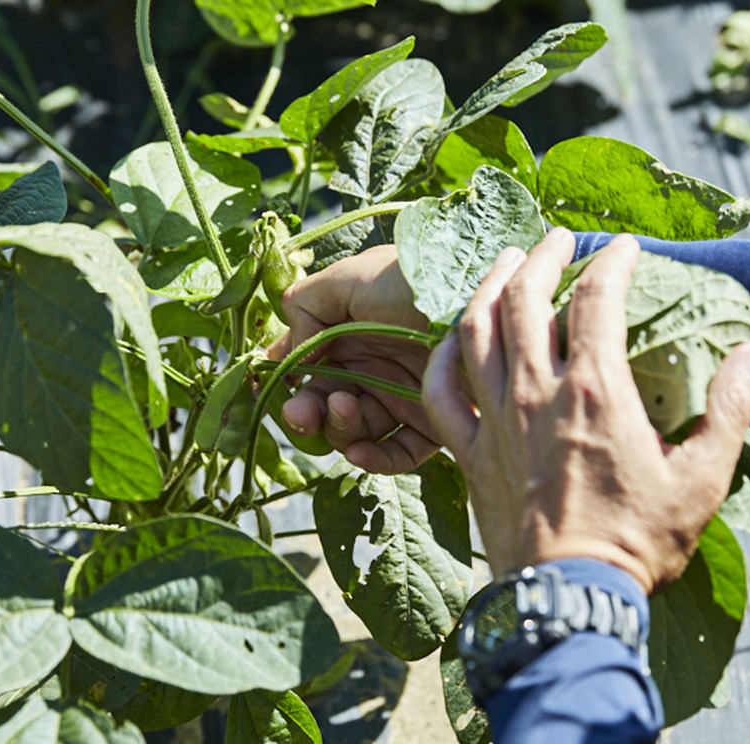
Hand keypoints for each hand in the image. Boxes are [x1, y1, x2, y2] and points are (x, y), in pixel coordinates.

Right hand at [267, 245, 439, 474]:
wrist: (482, 299)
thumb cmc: (416, 281)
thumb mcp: (352, 278)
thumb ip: (305, 306)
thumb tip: (288, 349)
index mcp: (350, 331)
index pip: (307, 364)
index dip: (285, 380)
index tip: (268, 391)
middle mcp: (373, 365)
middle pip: (325, 403)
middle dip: (305, 412)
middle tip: (300, 414)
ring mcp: (402, 396)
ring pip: (354, 431)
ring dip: (338, 428)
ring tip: (343, 409)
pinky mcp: (433, 424)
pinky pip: (396, 454)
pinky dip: (373, 459)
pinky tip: (359, 452)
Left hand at [422, 229, 749, 593]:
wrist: (570, 599)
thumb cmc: (638, 543)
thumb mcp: (702, 478)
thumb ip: (728, 409)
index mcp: (595, 392)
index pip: (598, 298)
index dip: (612, 261)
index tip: (626, 248)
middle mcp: (536, 394)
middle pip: (523, 298)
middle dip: (541, 255)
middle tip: (557, 237)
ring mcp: (495, 422)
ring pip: (474, 331)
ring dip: (487, 286)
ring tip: (504, 262)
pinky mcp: (468, 455)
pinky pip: (440, 393)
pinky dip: (441, 356)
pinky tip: (451, 338)